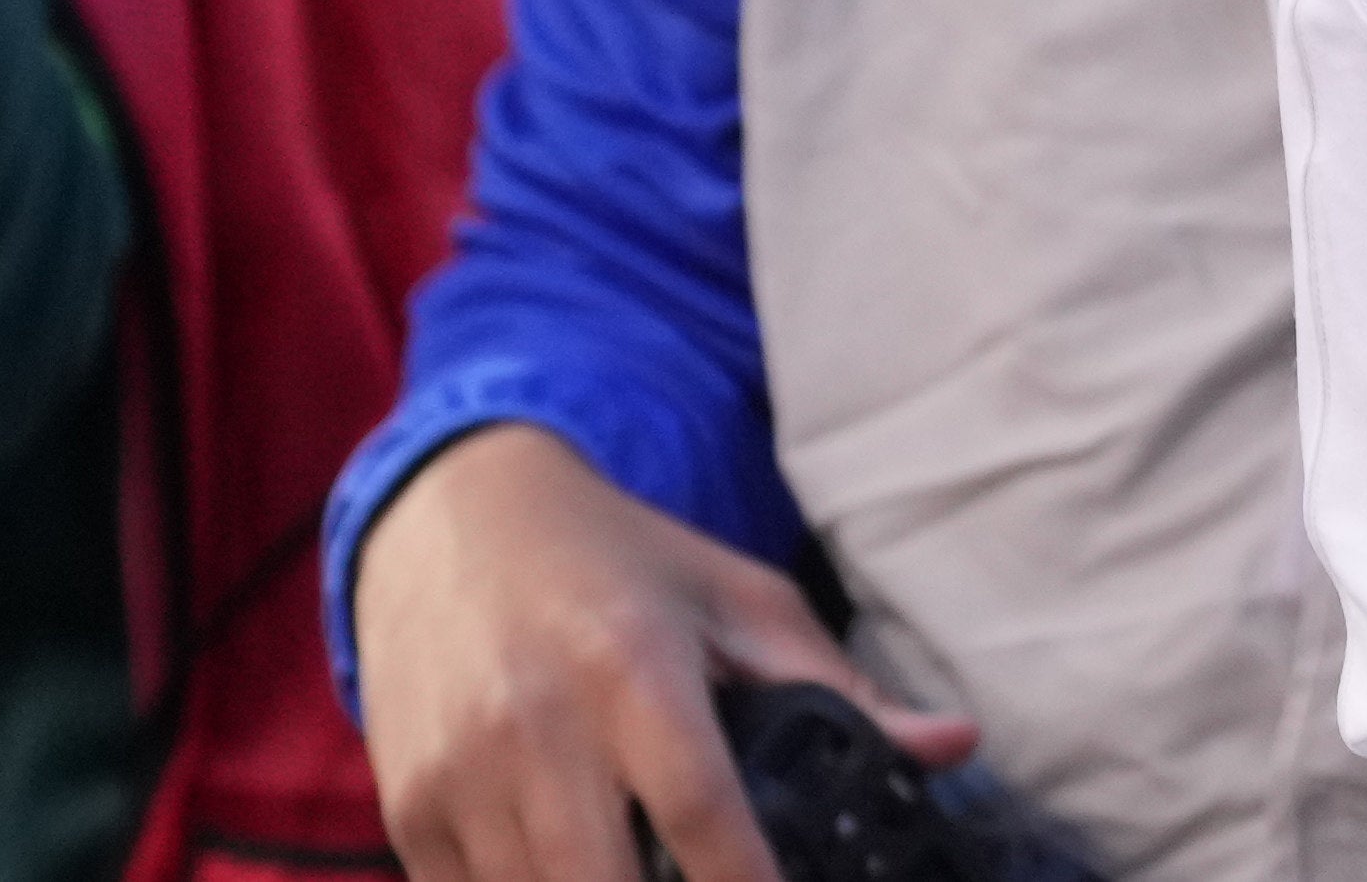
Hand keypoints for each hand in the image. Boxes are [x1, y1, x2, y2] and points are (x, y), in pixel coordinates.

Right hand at [353, 423, 974, 881]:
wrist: (450, 520)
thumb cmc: (621, 564)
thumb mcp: (736, 601)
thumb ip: (841, 688)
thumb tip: (959, 746)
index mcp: (632, 665)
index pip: (701, 808)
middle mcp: (534, 723)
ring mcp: (456, 774)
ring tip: (661, 876)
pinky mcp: (407, 811)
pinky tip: (580, 872)